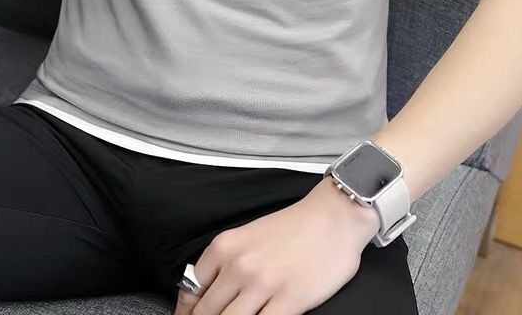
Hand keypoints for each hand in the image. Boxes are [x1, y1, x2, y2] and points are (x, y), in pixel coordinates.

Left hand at [174, 178, 379, 314]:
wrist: (334, 217)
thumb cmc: (295, 227)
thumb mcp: (249, 235)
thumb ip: (227, 262)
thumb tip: (206, 292)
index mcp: (225, 247)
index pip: (191, 290)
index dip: (187, 311)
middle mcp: (239, 266)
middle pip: (207, 312)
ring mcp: (263, 285)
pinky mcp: (289, 300)